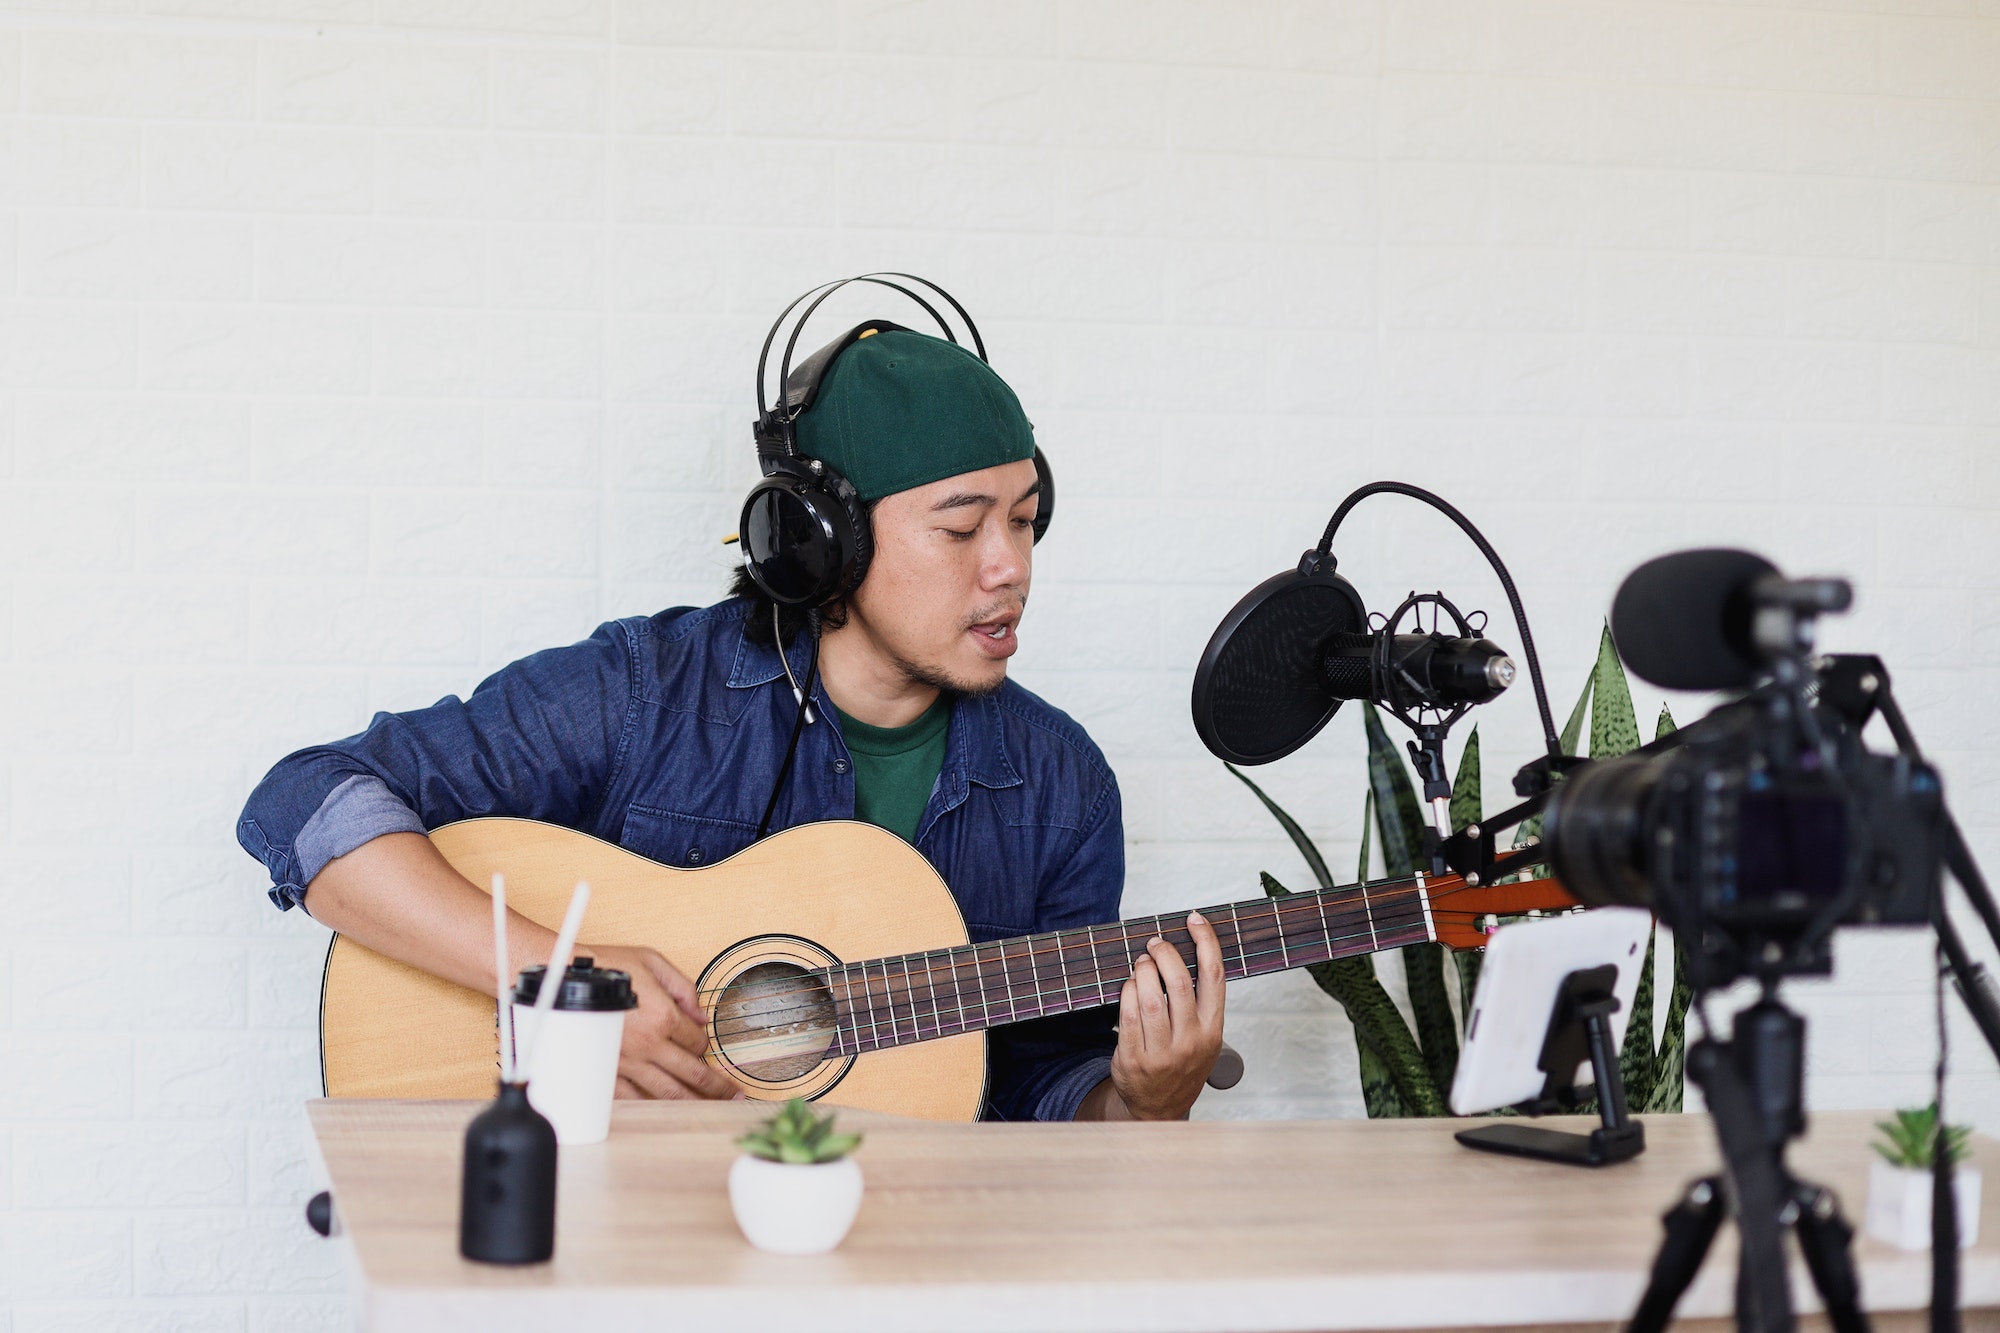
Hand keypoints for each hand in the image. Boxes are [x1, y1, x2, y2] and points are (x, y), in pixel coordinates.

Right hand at [582, 944, 739, 1100]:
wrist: (563, 980)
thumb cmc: (605, 968)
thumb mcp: (652, 962)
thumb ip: (683, 988)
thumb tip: (701, 1013)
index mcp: (663, 1016)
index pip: (697, 1041)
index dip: (704, 1042)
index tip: (702, 1043)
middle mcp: (648, 1044)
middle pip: (692, 1073)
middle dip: (717, 1086)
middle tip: (734, 1095)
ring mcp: (627, 1062)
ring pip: (668, 1091)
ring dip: (693, 1102)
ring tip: (711, 1108)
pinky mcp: (606, 1073)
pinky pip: (633, 1097)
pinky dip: (651, 1106)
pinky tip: (664, 1112)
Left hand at [1107, 911, 1226, 1119]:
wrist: (1159, 1108)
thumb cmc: (1182, 1063)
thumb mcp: (1204, 1037)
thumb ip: (1198, 1002)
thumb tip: (1184, 951)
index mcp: (1213, 1030)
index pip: (1214, 976)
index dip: (1206, 942)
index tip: (1195, 919)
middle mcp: (1191, 1041)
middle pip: (1178, 982)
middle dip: (1164, 953)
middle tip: (1155, 944)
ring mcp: (1162, 1053)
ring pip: (1150, 997)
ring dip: (1142, 971)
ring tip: (1141, 964)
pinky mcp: (1134, 1059)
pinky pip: (1127, 1016)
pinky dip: (1127, 993)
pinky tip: (1129, 986)